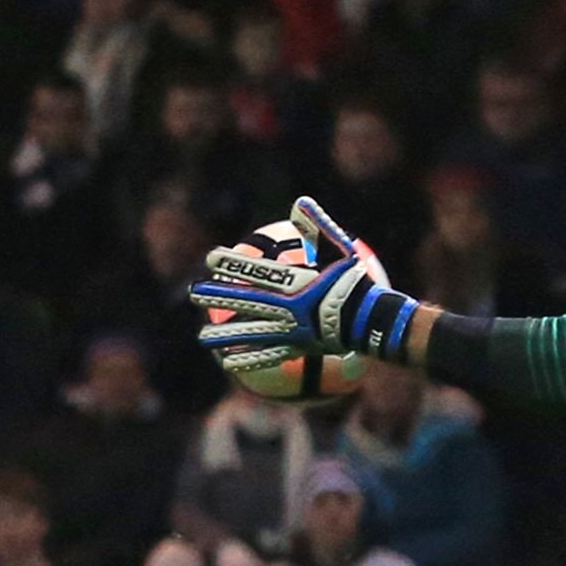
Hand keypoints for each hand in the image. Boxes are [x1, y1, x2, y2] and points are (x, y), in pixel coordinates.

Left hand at [195, 197, 421, 366]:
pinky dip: (248, 360)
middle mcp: (289, 309)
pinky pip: (268, 356)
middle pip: (246, 302)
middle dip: (219, 297)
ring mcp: (291, 332)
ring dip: (227, 336)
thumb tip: (300, 202)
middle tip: (194, 293)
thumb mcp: (340, 250)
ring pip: (252, 334)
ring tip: (203, 338)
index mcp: (297, 284)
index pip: (257, 271)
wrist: (371, 320)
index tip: (211, 257)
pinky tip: (228, 363)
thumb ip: (318, 227)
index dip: (233, 263)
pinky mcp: (296, 348)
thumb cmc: (355, 281)